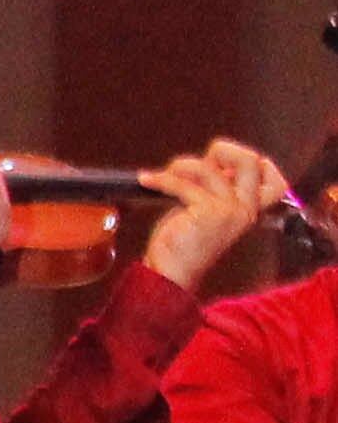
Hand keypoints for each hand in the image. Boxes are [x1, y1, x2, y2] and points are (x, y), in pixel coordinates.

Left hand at [136, 138, 294, 290]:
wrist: (171, 272)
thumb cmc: (184, 240)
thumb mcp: (205, 207)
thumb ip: (215, 186)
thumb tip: (211, 160)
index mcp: (249, 210)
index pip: (275, 181)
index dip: (252, 161)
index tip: (221, 163)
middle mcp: (246, 210)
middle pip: (251, 162)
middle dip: (224, 150)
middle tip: (202, 161)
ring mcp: (230, 211)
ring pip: (209, 169)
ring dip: (181, 166)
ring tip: (164, 176)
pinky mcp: (209, 214)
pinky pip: (182, 183)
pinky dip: (161, 179)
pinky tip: (147, 180)